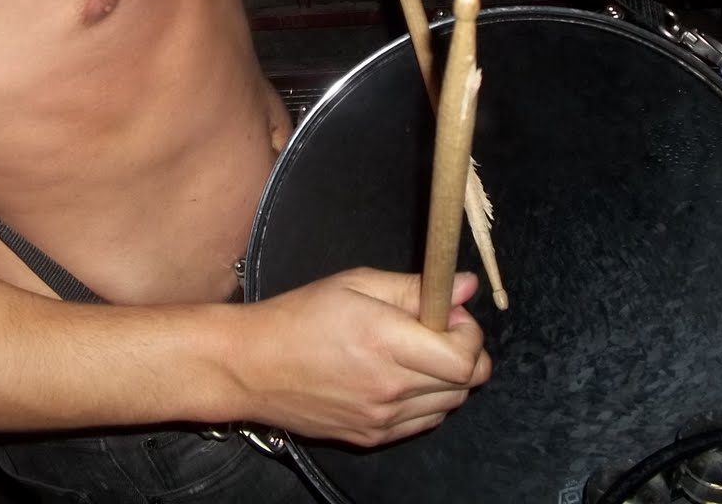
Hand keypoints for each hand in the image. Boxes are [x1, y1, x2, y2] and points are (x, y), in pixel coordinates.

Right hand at [239, 268, 489, 445]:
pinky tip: (400, 377)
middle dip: (464, 352)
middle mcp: (388, 387)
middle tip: (437, 331)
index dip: (470, 333)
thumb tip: (465, 285)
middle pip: (465, 384)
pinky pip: (423, 422)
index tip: (452, 315)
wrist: (251, 366)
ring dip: (446, 378)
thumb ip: (414, 287)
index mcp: (385, 342)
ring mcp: (381, 419)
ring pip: (449, 405)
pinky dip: (426, 400)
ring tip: (415, 353)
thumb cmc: (299, 316)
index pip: (464, 357)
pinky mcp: (372, 437)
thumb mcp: (356, 283)